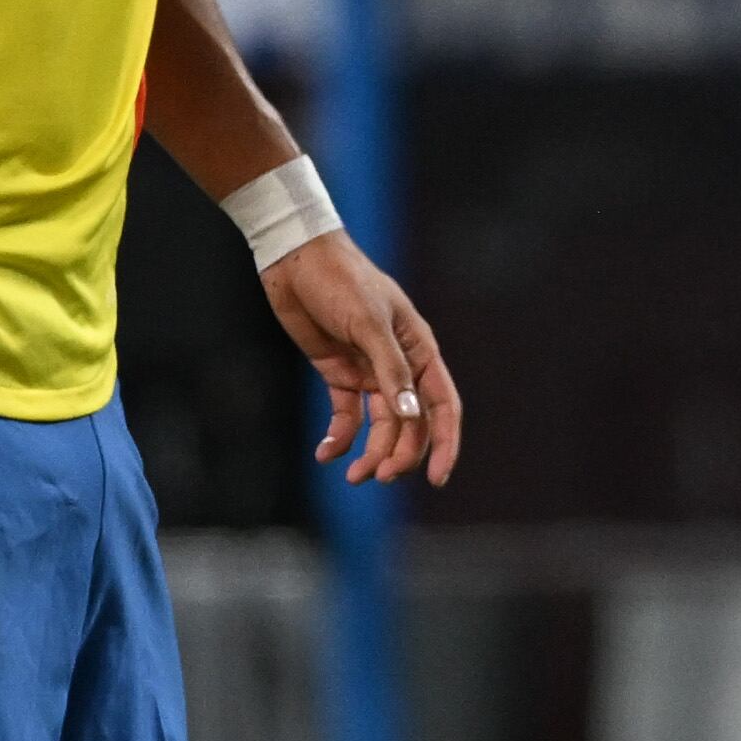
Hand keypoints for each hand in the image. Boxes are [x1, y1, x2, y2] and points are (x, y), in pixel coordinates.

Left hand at [264, 231, 461, 487]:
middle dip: (399, 454)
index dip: (444, 443)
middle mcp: (399, 366)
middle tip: (377, 475)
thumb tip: (411, 415)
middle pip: (411, 424)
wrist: (296, 261)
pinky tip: (326, 454)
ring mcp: (369, 372)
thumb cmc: (342, 281)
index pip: (442, 405)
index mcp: (418, 350)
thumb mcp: (369, 323)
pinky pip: (347, 418)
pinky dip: (340, 439)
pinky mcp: (339, 374)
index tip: (436, 479)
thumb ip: (390, 370)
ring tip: (352, 476)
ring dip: (370, 453)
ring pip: (380, 427)